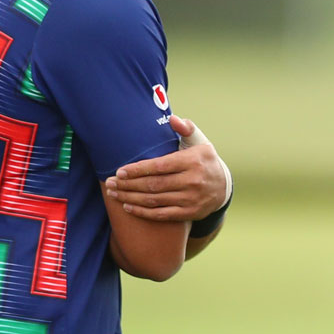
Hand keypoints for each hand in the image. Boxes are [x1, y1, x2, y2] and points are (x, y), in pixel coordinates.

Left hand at [104, 115, 229, 221]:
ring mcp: (191, 199)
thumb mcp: (199, 142)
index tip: (119, 171)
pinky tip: (128, 206)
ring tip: (114, 193)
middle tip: (110, 183)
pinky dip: (143, 212)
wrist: (224, 187)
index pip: (160, 166)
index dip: (138, 170)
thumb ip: (186, 129)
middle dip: (128, 184)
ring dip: (130, 197)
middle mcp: (192, 181)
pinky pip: (162, 214)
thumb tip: (173, 119)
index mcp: (193, 161)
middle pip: (153, 184)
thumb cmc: (204, 160)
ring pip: (154, 200)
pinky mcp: (189, 213)